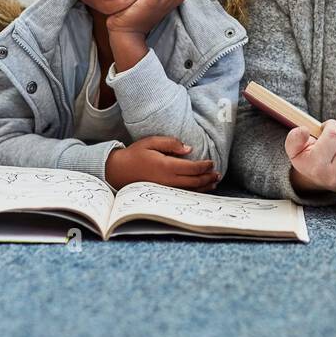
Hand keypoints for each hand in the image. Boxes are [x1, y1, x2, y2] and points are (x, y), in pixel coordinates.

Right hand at [104, 136, 218, 191]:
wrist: (118, 171)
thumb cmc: (135, 155)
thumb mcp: (151, 142)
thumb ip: (171, 143)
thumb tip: (189, 149)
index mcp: (167, 166)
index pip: (192, 168)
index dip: (205, 166)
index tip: (212, 163)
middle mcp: (168, 180)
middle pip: (195, 181)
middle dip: (208, 177)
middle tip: (217, 173)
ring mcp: (165, 189)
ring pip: (190, 190)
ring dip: (204, 186)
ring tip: (214, 182)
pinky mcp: (163, 194)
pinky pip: (182, 195)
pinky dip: (194, 193)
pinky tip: (200, 189)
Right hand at [285, 120, 335, 198]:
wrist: (318, 179)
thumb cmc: (308, 159)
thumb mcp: (295, 149)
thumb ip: (294, 138)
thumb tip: (304, 130)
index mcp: (317, 167)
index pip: (334, 133)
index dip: (330, 125)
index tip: (325, 129)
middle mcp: (333, 176)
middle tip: (334, 141)